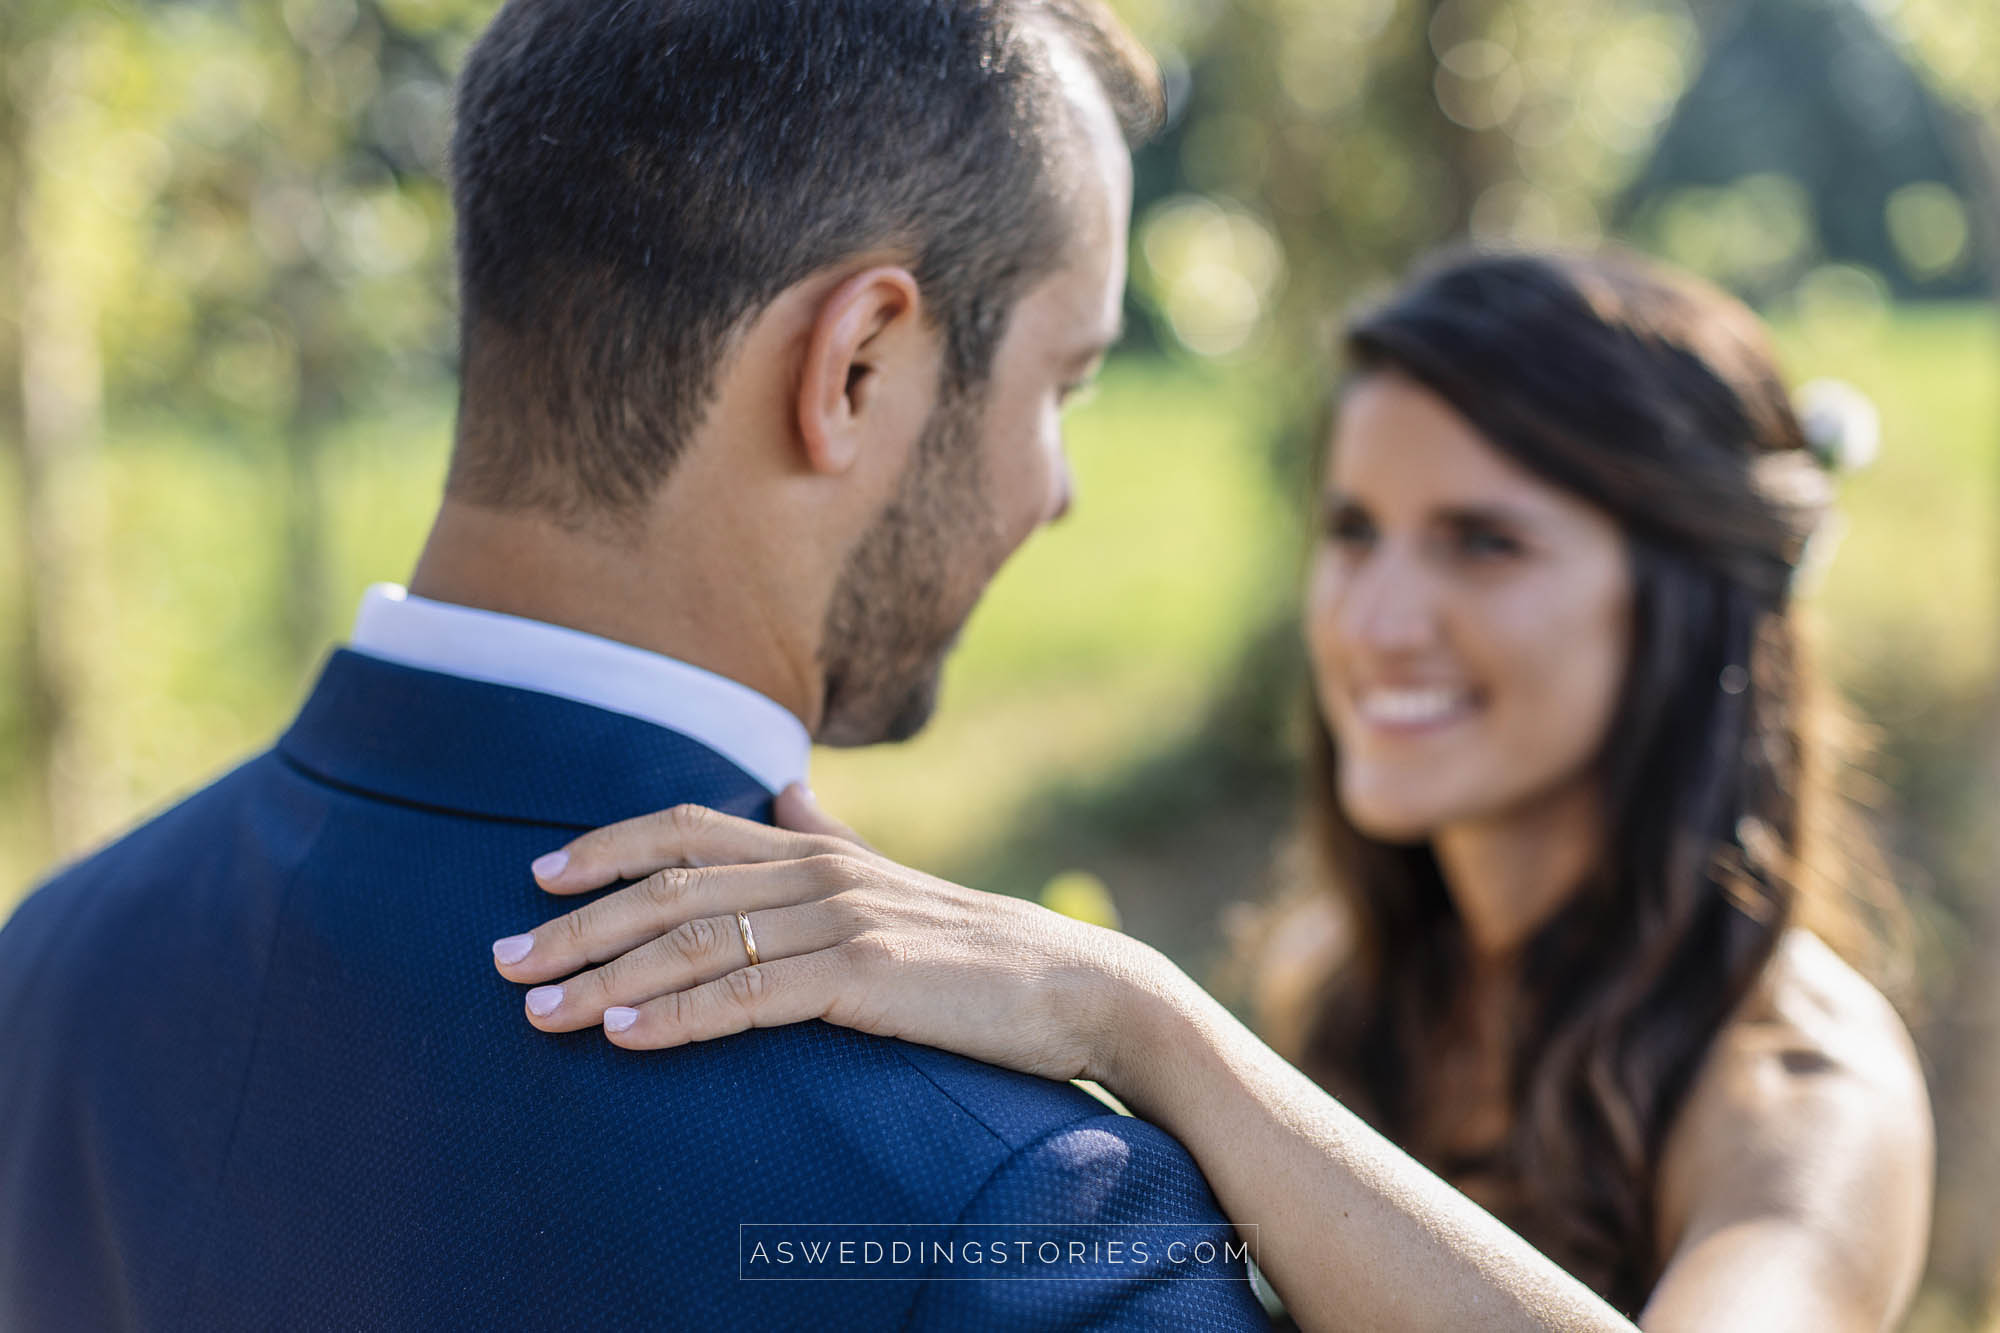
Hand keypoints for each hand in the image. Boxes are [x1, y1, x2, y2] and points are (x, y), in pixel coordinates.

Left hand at [490, 787, 1165, 1085]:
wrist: (1079, 990)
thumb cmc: (980, 949)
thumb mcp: (895, 881)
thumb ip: (830, 835)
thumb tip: (782, 788)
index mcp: (819, 847)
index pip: (690, 830)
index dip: (608, 847)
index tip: (538, 875)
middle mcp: (821, 870)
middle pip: (671, 886)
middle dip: (578, 923)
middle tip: (502, 958)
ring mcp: (843, 920)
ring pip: (696, 941)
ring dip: (606, 977)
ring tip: (539, 1010)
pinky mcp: (865, 979)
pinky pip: (749, 997)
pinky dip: (677, 1016)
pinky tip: (624, 1036)